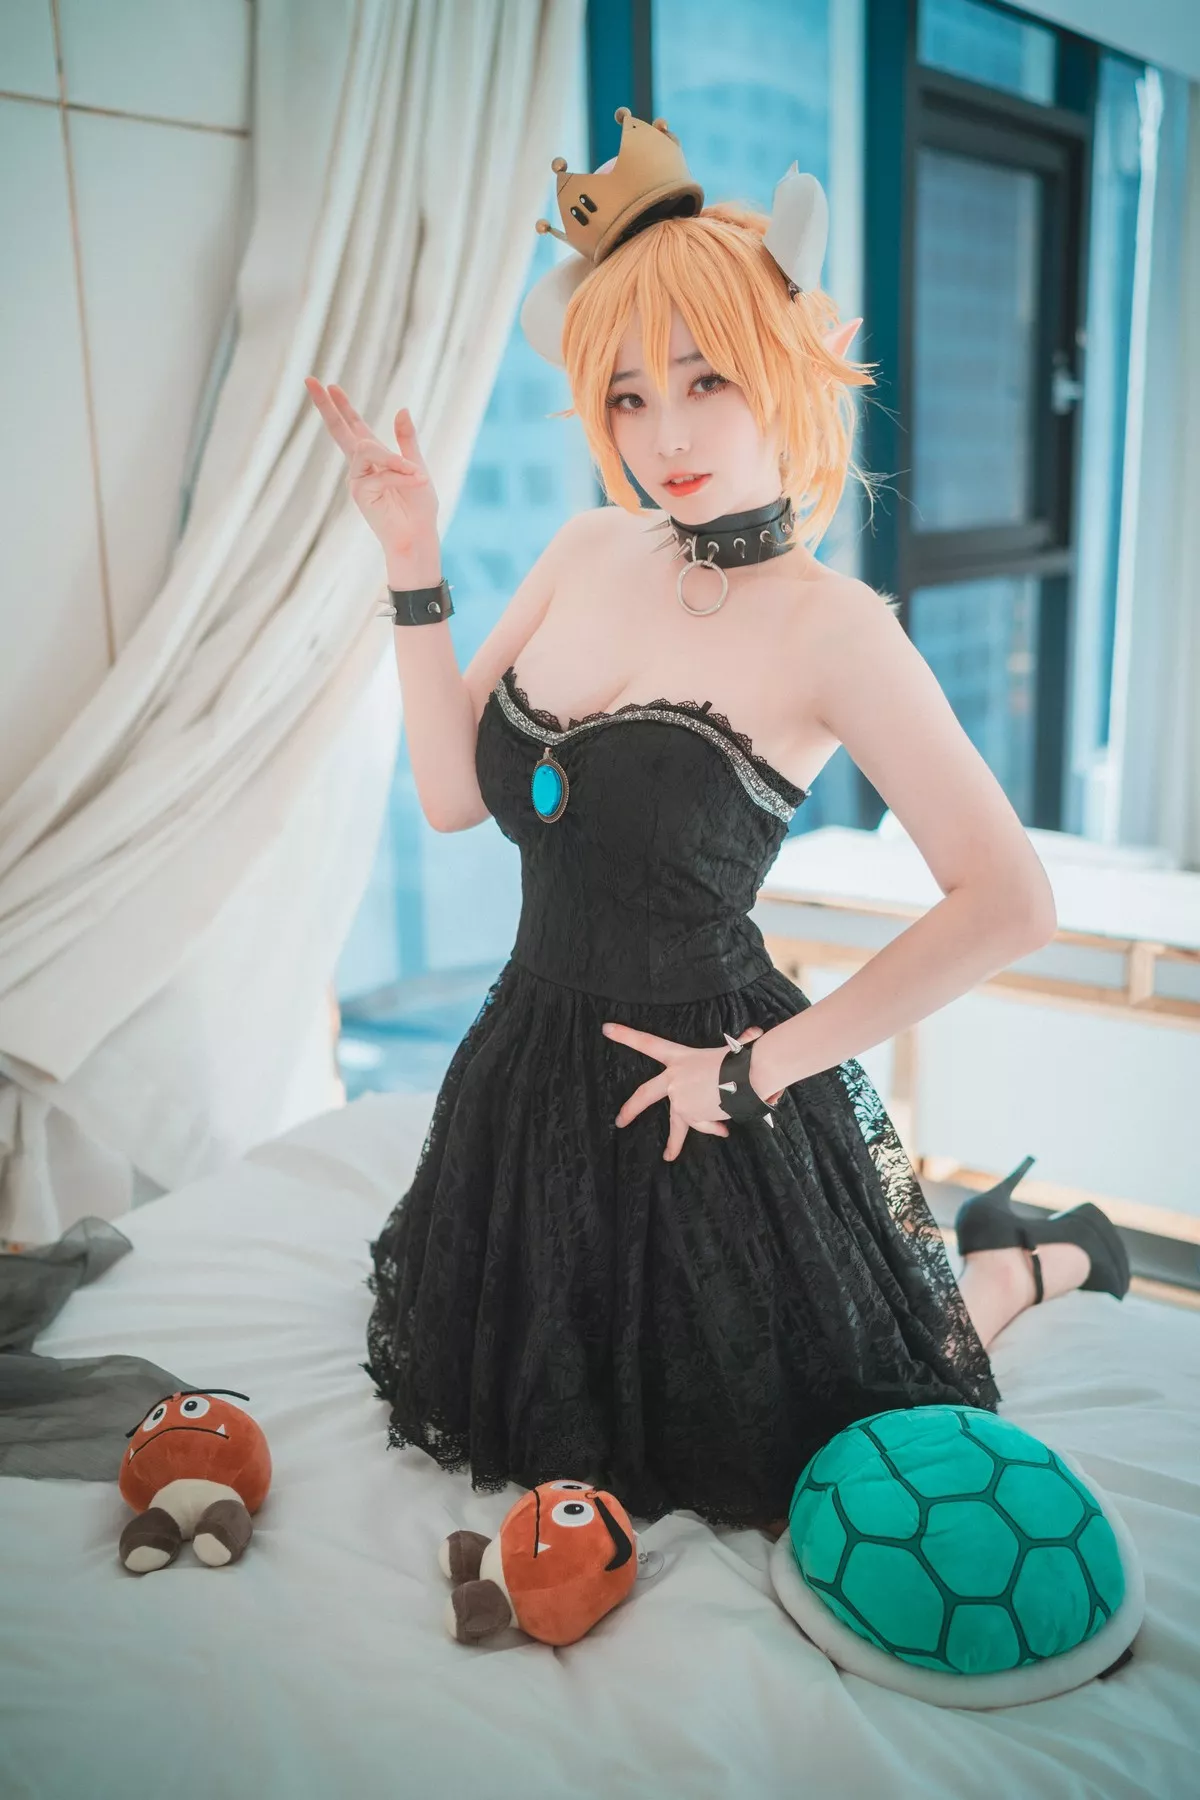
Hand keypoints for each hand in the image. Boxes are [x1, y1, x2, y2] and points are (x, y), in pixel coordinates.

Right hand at [303, 378, 439, 559]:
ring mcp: (357, 480)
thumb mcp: (416, 466)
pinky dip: (401, 476)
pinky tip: (416, 481)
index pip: (354, 427)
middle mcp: (361, 467)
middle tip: (310, 380)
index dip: (342, 406)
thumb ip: (406, 439)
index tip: (328, 385)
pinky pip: (381, 472)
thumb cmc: (418, 507)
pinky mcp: (360, 493)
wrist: (418, 536)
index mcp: (375, 458)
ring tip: (417, 475)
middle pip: (339, 431)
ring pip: (368, 449)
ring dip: (396, 461)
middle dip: (327, 406)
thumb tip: (402, 408)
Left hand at [601, 1022, 784, 1161]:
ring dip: (674, 1143)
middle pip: (644, 1094)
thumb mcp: (733, 1050)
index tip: (606, 1029)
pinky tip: (723, 1131)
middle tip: (619, 1122)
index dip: (626, 1035)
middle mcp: (675, 1079)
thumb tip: (754, 1034)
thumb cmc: (743, 1059)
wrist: (748, 1076)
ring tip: (668, 1156)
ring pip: (677, 1126)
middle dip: (630, 1110)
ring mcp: (680, 1099)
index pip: (648, 1043)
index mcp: (681, 1058)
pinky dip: (714, 1129)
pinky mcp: (691, 1116)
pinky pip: (703, 1127)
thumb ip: (738, 1045)